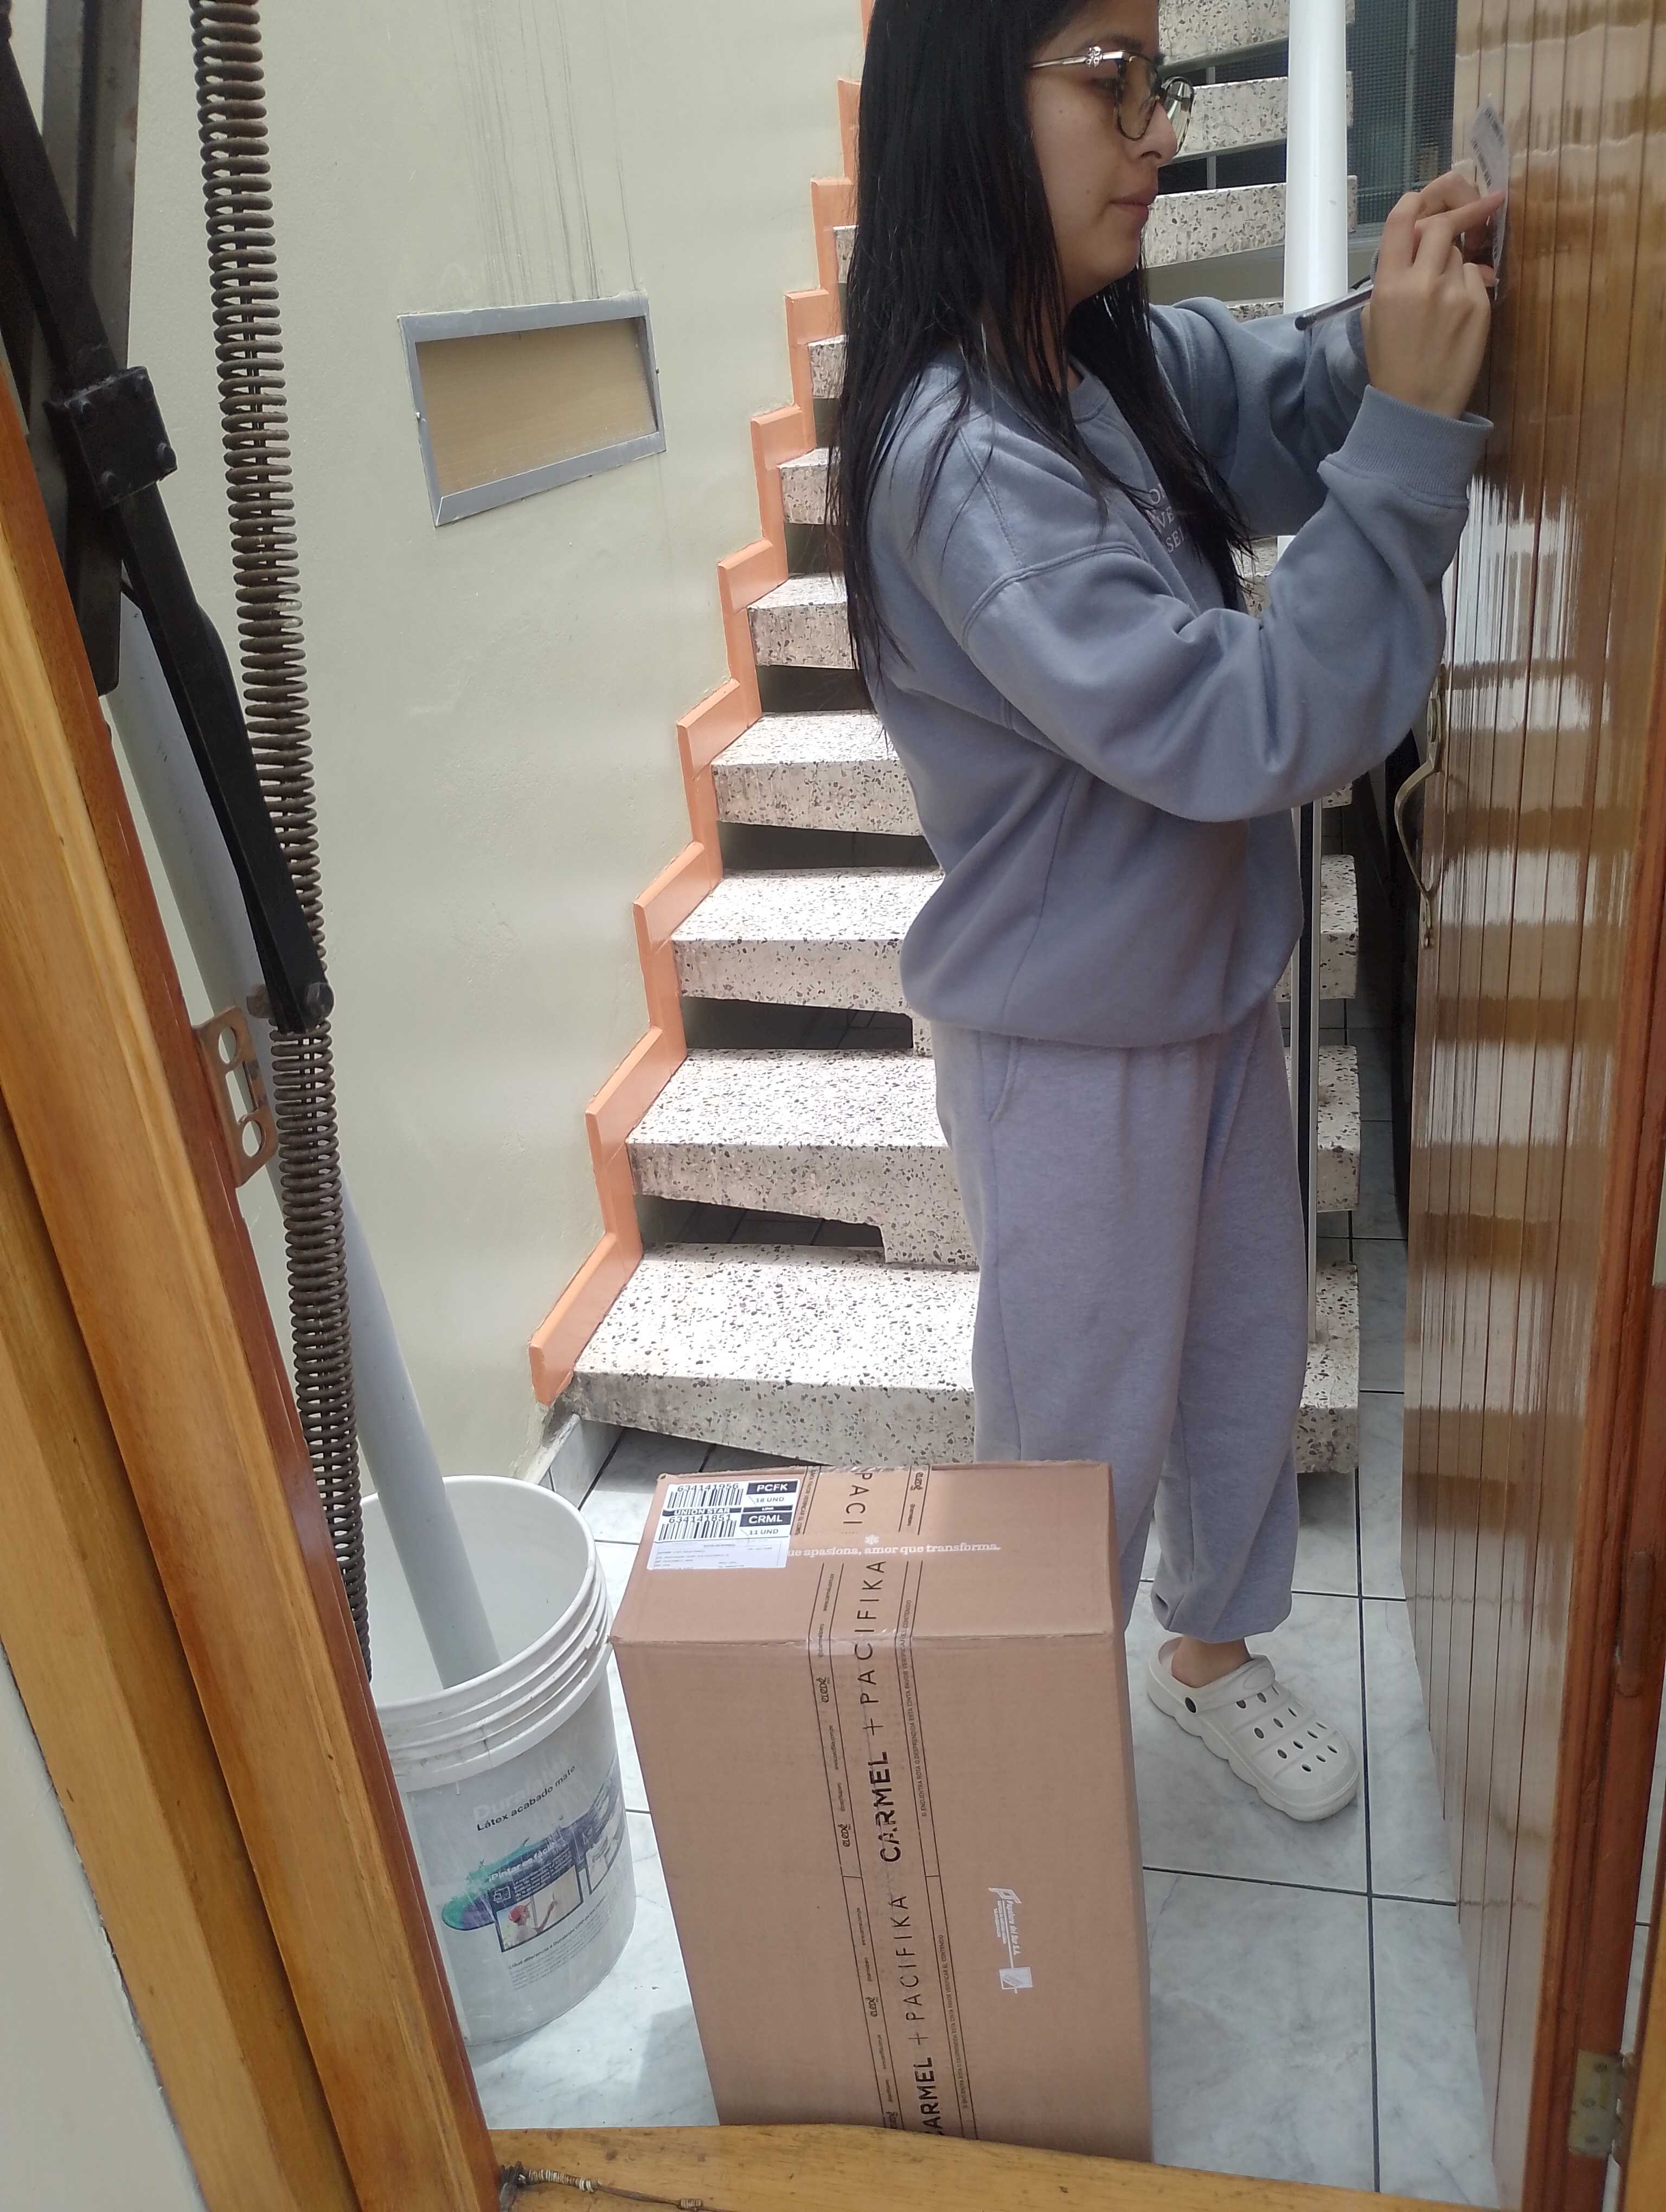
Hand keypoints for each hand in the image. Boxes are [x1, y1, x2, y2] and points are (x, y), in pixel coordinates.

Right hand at [1362, 172, 1504, 417]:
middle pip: (1441, 226)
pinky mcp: (1478, 306)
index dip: (1414, 203)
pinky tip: (1457, 313)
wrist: (1417, 408)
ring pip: (1461, 253)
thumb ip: (1390, 278)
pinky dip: (1468, 286)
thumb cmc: (1390, 366)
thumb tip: (1413, 248)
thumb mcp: (1373, 319)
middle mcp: (1421, 283)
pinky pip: (1475, 278)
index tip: (1424, 199)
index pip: (1402, 221)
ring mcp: (1454, 293)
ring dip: (1455, 261)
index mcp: (1388, 286)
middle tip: (1464, 217)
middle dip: (1449, 221)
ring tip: (1445, 295)